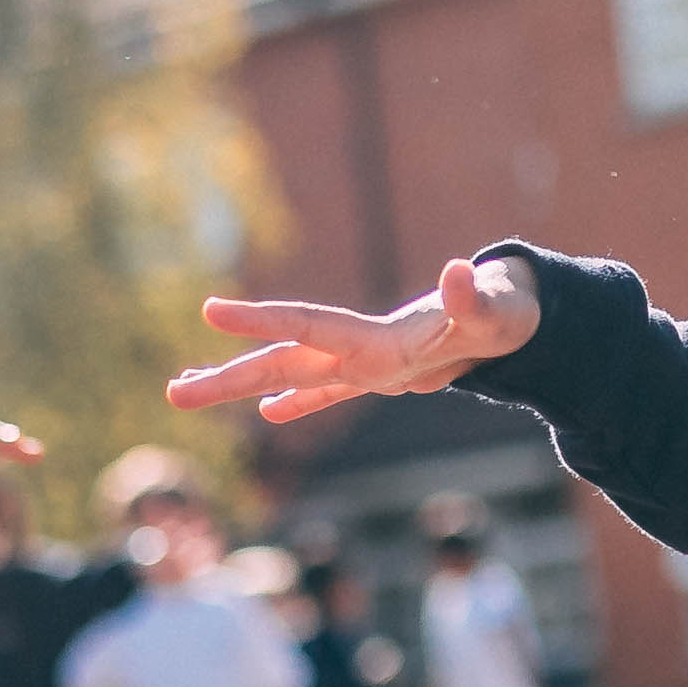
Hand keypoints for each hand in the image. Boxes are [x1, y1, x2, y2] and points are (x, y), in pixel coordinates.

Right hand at [170, 255, 542, 426]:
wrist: (516, 316)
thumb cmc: (506, 311)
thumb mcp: (496, 310)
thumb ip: (473, 298)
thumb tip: (461, 272)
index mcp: (375, 337)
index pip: (307, 325)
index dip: (262, 321)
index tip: (210, 311)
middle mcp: (358, 346)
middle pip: (281, 360)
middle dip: (227, 374)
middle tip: (171, 390)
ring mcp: (363, 361)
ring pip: (288, 376)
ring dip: (240, 386)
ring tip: (184, 391)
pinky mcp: (379, 376)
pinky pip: (326, 392)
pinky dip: (296, 402)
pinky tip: (265, 414)